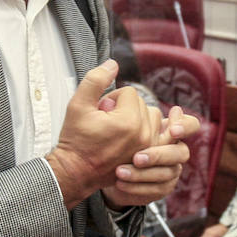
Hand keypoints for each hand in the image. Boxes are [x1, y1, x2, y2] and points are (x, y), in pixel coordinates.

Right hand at [48, 61, 157, 208]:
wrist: (76, 172)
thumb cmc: (75, 140)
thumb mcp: (78, 105)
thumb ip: (96, 79)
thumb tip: (113, 63)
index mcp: (129, 122)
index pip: (130, 92)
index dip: (112, 97)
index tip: (100, 111)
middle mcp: (144, 135)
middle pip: (142, 103)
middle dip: (124, 107)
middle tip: (105, 121)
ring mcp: (149, 147)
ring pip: (151, 116)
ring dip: (136, 117)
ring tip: (117, 129)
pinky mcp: (149, 157)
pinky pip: (160, 133)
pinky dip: (150, 129)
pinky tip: (134, 134)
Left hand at [102, 104, 201, 208]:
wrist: (110, 170)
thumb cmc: (116, 139)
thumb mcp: (116, 122)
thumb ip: (118, 111)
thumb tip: (109, 101)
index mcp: (169, 130)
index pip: (190, 124)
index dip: (185, 126)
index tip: (172, 130)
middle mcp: (175, 150)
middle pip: (182, 152)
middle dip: (160, 155)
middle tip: (137, 157)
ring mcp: (171, 170)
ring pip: (168, 173)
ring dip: (143, 173)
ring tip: (120, 171)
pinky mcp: (163, 187)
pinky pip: (157, 189)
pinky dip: (138, 187)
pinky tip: (120, 183)